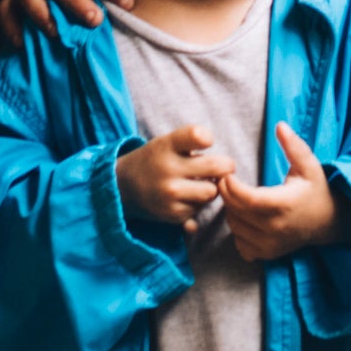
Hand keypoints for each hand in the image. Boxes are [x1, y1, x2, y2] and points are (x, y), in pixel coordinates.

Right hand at [118, 123, 235, 232]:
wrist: (123, 188)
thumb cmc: (155, 160)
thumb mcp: (166, 143)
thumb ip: (194, 146)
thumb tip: (227, 168)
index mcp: (166, 146)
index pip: (197, 135)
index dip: (208, 138)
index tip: (207, 142)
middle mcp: (168, 169)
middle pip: (217, 167)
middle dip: (226, 166)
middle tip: (224, 166)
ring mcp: (170, 194)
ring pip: (212, 192)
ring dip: (211, 188)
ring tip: (200, 183)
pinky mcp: (172, 214)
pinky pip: (200, 209)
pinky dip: (197, 204)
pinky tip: (186, 198)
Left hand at [217, 121, 345, 262]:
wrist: (329, 222)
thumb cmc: (316, 190)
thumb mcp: (309, 165)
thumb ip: (294, 146)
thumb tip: (280, 125)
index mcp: (283, 204)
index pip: (245, 198)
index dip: (230, 184)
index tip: (228, 173)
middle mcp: (275, 228)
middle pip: (235, 211)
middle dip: (226, 193)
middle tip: (225, 180)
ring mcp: (270, 244)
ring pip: (234, 226)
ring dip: (230, 210)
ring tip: (236, 195)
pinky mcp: (267, 253)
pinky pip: (240, 244)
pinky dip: (237, 230)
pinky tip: (244, 217)